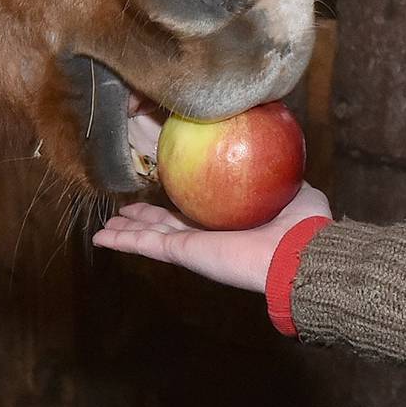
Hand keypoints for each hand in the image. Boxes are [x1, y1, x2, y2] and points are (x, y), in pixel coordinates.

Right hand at [92, 182, 331, 295]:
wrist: (298, 252)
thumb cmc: (303, 225)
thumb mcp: (294, 189)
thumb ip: (279, 175)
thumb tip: (276, 154)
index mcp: (229, 222)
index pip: (196, 211)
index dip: (175, 203)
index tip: (161, 191)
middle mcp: (209, 234)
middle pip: (166, 225)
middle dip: (143, 219)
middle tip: (123, 212)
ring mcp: (194, 245)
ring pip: (151, 236)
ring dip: (127, 230)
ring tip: (107, 226)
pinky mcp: (185, 251)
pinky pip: (147, 245)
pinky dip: (123, 242)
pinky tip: (102, 238)